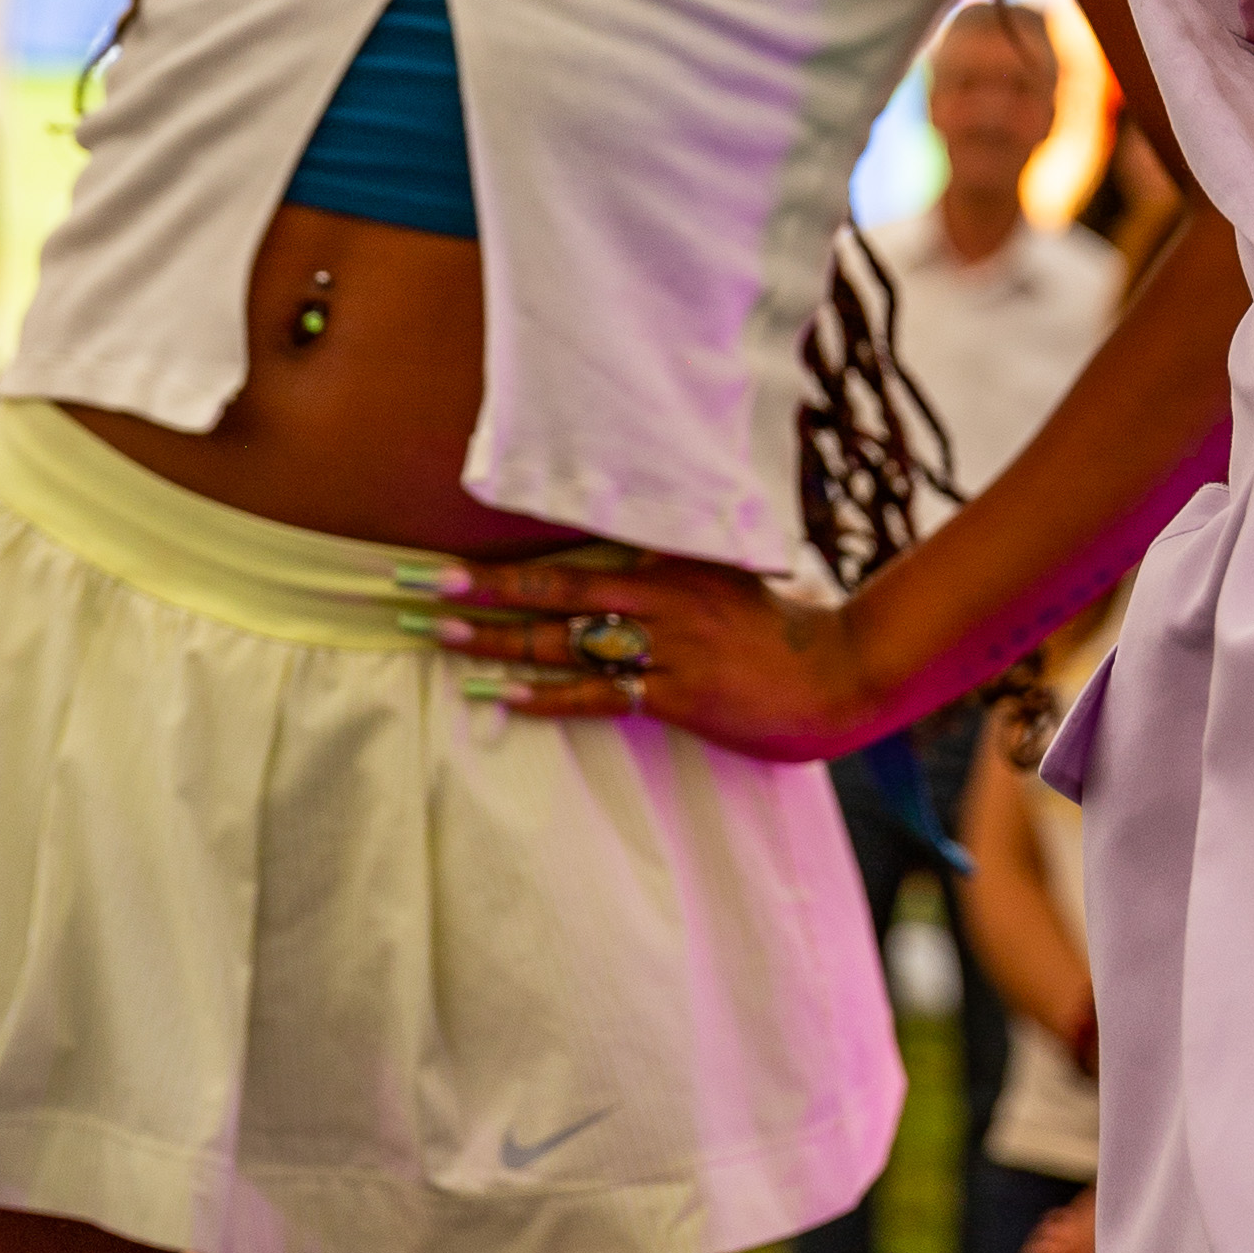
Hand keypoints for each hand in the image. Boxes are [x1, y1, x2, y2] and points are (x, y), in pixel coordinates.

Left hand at [424, 546, 882, 761]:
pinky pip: (600, 695)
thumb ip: (671, 562)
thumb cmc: (779, 628)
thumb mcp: (725, 577)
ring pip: (567, 644)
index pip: (570, 560)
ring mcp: (668, 647)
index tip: (445, 564)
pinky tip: (507, 698)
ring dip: (501, 644)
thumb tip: (618, 554)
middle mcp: (662, 598)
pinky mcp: (677, 695)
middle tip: (418, 592)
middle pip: (554, 595)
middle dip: (481, 595)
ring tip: (445, 642)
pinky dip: (550, 696)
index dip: (504, 564)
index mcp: (671, 562)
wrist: (835, 675)